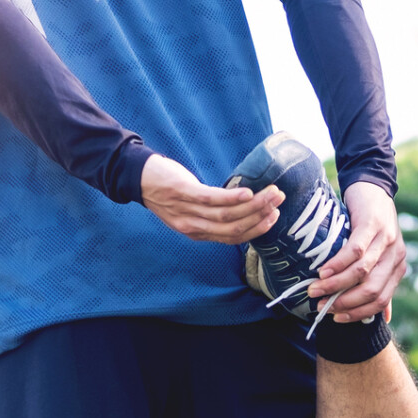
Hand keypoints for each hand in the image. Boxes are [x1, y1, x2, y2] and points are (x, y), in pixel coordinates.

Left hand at [141, 154, 279, 241]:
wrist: (139, 178)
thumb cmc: (167, 192)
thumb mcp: (189, 210)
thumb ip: (211, 214)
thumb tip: (240, 206)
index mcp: (198, 233)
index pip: (233, 239)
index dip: (256, 230)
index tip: (273, 218)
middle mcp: (194, 227)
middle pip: (234, 229)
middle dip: (261, 217)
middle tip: (279, 203)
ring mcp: (189, 211)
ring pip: (228, 216)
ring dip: (254, 205)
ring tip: (272, 194)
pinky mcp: (185, 193)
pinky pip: (213, 199)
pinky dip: (233, 198)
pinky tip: (248, 192)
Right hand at [307, 181, 406, 322]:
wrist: (372, 188)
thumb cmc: (370, 225)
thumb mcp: (379, 255)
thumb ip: (380, 284)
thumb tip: (384, 317)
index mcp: (397, 267)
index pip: (380, 300)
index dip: (357, 312)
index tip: (336, 317)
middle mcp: (395, 255)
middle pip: (372, 290)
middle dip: (345, 302)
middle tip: (322, 306)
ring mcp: (385, 239)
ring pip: (361, 272)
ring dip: (336, 285)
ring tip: (316, 289)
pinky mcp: (372, 224)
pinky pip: (354, 251)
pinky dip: (337, 264)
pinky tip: (322, 271)